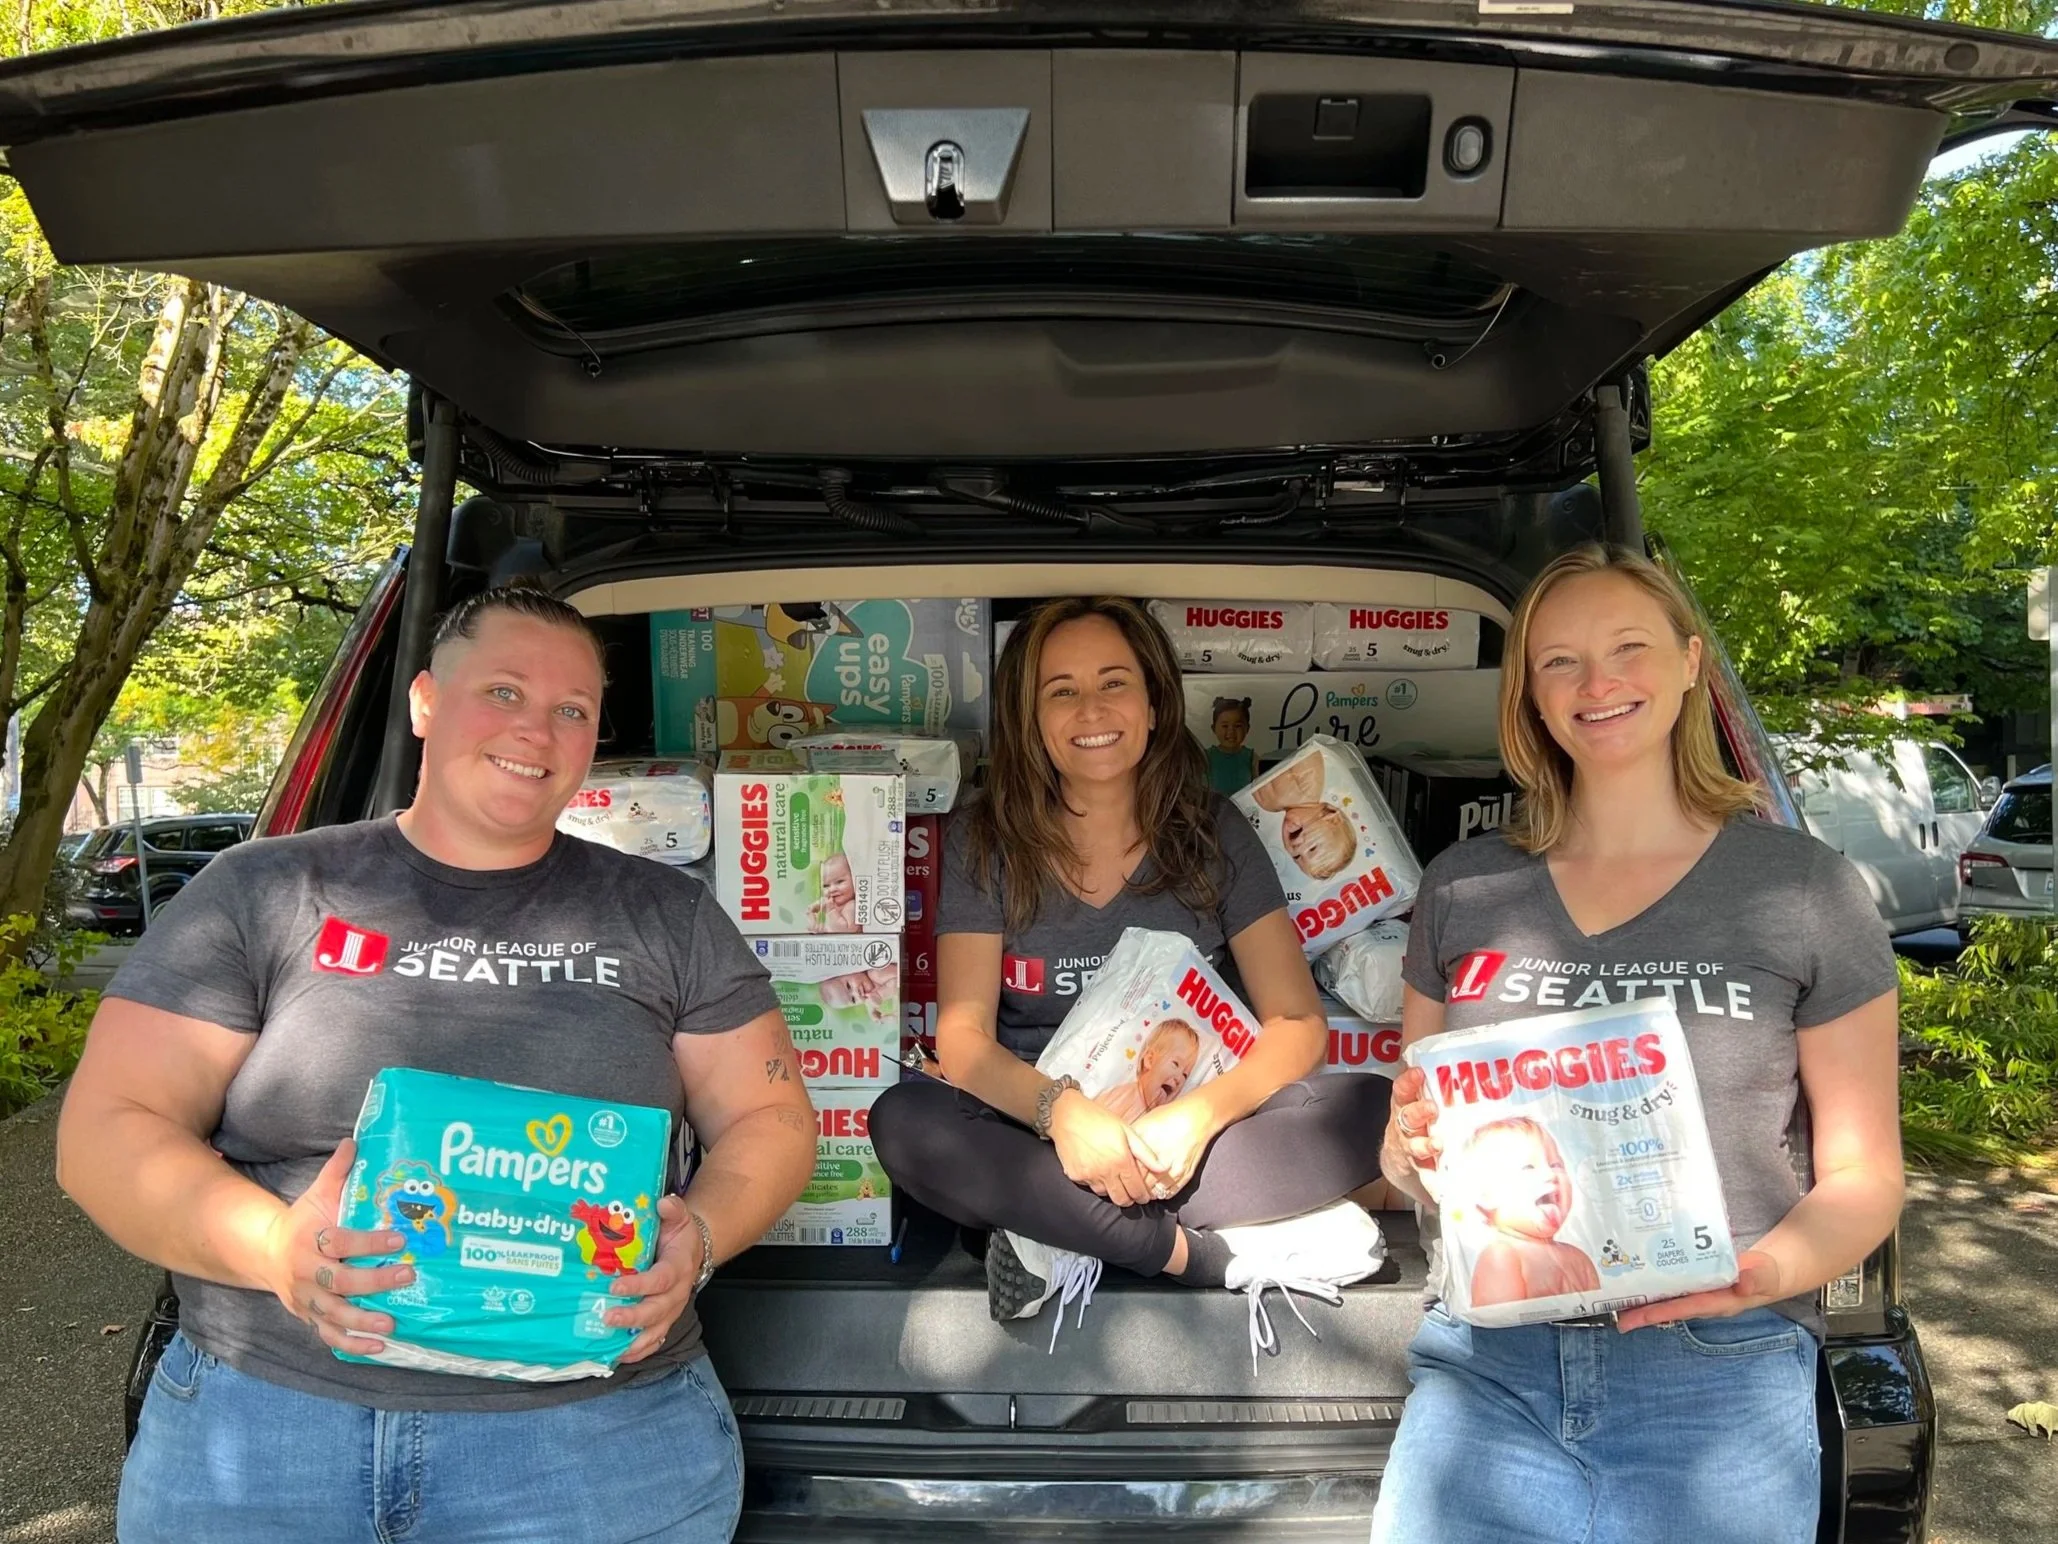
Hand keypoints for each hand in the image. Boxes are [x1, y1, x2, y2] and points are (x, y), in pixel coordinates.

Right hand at [261, 1140, 415, 1353]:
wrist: (267, 1253)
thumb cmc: (304, 1221)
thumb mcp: (317, 1194)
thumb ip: (337, 1172)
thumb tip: (355, 1141)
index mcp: (308, 1240)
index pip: (339, 1242)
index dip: (368, 1242)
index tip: (400, 1238)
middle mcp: (305, 1273)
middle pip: (339, 1281)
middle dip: (373, 1281)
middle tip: (408, 1276)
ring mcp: (306, 1299)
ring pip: (333, 1314)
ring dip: (362, 1321)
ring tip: (392, 1324)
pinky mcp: (309, 1318)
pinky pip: (328, 1336)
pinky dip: (351, 1345)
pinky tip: (378, 1348)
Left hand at [607, 1195, 703, 1363]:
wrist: (693, 1251)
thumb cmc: (679, 1235)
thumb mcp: (679, 1218)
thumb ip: (673, 1209)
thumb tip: (663, 1203)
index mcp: (679, 1267)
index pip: (661, 1279)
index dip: (640, 1285)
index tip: (615, 1286)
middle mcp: (677, 1293)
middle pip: (657, 1310)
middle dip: (632, 1317)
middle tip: (607, 1318)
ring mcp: (672, 1310)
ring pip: (656, 1331)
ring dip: (635, 1341)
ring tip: (612, 1348)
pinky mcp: (665, 1320)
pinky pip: (655, 1340)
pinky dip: (639, 1351)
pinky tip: (619, 1356)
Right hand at [1049, 1091, 1159, 1208]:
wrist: (1066, 1114)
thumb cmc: (1099, 1119)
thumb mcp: (1126, 1131)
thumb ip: (1146, 1153)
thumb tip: (1163, 1168)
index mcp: (1121, 1160)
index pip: (1136, 1190)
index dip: (1142, 1196)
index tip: (1144, 1196)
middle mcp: (1105, 1171)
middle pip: (1121, 1199)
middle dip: (1128, 1198)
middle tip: (1130, 1192)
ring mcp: (1088, 1175)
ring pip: (1104, 1194)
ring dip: (1111, 1189)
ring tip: (1113, 1178)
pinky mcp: (1075, 1175)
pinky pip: (1089, 1186)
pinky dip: (1095, 1182)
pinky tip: (1097, 1170)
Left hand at [1127, 1096, 1219, 1198]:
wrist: (1197, 1117)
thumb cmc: (1169, 1117)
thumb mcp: (1144, 1122)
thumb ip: (1130, 1139)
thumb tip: (1117, 1150)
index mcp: (1145, 1145)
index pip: (1127, 1168)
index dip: (1121, 1174)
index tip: (1118, 1176)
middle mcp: (1158, 1158)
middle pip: (1138, 1182)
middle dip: (1131, 1186)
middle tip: (1126, 1188)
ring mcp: (1172, 1168)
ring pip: (1152, 1191)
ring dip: (1145, 1193)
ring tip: (1140, 1191)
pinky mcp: (1184, 1174)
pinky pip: (1169, 1192)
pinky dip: (1160, 1194)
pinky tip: (1155, 1190)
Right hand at [1384, 1067, 1442, 1196]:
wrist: (1399, 1160)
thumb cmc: (1417, 1122)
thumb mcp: (1418, 1102)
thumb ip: (1432, 1086)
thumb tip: (1463, 1062)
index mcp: (1405, 1104)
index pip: (1402, 1089)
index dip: (1409, 1081)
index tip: (1418, 1073)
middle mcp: (1404, 1125)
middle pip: (1407, 1116)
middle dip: (1418, 1112)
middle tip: (1432, 1108)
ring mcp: (1410, 1147)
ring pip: (1414, 1144)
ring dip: (1425, 1144)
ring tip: (1437, 1144)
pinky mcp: (1419, 1167)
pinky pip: (1424, 1169)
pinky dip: (1432, 1169)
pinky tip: (1441, 1167)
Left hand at [1613, 1248, 1785, 1331]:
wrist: (1768, 1272)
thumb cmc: (1765, 1275)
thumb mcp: (1764, 1275)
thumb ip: (1757, 1276)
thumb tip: (1744, 1279)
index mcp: (1716, 1302)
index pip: (1684, 1308)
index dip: (1659, 1312)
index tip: (1635, 1316)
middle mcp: (1702, 1302)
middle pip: (1667, 1307)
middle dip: (1641, 1311)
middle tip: (1614, 1313)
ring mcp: (1697, 1293)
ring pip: (1666, 1298)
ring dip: (1642, 1298)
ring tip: (1614, 1297)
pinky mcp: (1694, 1282)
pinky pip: (1670, 1284)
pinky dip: (1653, 1282)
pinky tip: (1635, 1276)